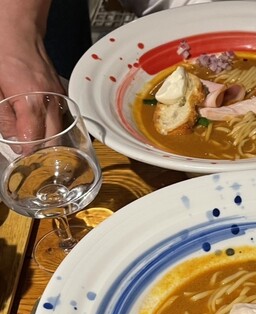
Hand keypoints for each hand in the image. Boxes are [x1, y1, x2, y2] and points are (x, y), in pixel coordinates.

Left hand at [0, 1, 63, 140]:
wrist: (18, 28)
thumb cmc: (2, 52)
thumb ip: (4, 118)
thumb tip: (12, 138)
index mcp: (31, 103)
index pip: (34, 142)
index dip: (27, 152)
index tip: (21, 155)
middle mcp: (50, 103)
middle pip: (54, 141)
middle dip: (43, 151)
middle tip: (30, 154)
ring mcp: (59, 97)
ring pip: (61, 131)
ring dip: (50, 138)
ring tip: (36, 140)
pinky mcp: (61, 92)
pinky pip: (61, 116)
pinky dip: (53, 124)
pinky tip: (42, 123)